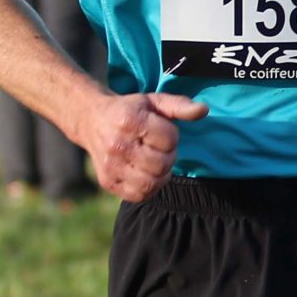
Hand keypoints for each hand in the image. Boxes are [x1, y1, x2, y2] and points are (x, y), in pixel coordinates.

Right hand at [79, 89, 206, 201]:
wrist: (92, 121)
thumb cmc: (130, 111)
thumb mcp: (153, 101)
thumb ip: (179, 105)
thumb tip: (203, 110)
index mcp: (129, 120)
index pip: (169, 139)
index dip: (172, 136)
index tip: (162, 131)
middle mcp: (117, 145)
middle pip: (162, 164)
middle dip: (169, 156)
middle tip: (161, 149)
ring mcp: (110, 166)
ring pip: (151, 183)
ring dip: (161, 174)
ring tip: (155, 162)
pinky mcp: (108, 182)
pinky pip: (139, 195)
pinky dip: (149, 187)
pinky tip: (146, 173)